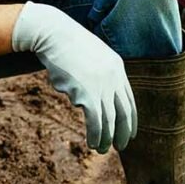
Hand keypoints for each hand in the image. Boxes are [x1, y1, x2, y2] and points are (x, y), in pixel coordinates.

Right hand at [12, 2, 136, 152]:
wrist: (54, 34)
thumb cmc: (67, 47)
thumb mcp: (91, 57)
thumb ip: (99, 75)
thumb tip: (95, 98)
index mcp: (117, 68)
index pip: (130, 100)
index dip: (131, 119)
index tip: (130, 133)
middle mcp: (114, 77)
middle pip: (124, 112)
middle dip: (123, 132)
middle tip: (120, 147)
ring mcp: (101, 85)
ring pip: (110, 120)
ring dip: (107, 138)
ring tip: (102, 149)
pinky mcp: (87, 93)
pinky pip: (96, 122)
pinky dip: (96, 135)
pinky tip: (92, 143)